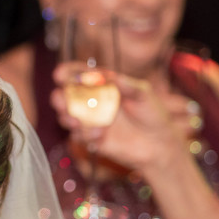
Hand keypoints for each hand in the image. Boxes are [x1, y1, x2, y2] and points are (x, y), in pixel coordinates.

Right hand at [51, 63, 187, 172]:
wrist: (160, 145)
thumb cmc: (153, 114)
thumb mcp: (144, 93)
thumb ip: (125, 84)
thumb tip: (106, 75)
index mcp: (102, 85)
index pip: (79, 75)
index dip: (66, 73)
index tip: (59, 74)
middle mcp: (92, 102)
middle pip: (65, 96)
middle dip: (59, 98)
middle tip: (61, 100)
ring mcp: (91, 121)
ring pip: (67, 117)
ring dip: (67, 118)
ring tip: (76, 121)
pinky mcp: (92, 140)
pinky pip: (79, 137)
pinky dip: (84, 135)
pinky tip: (99, 135)